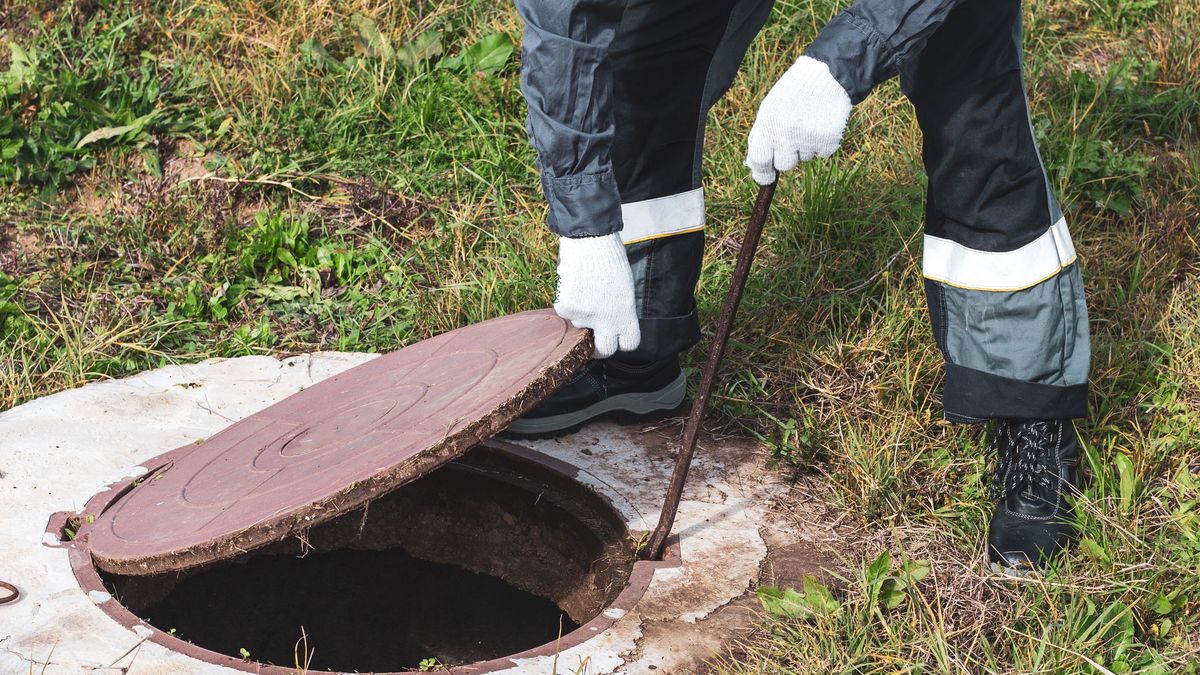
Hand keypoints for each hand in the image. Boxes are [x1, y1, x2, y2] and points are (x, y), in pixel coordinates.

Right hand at [554, 233, 640, 358]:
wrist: (590, 242)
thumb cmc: (610, 261)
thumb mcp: (625, 289)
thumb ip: (620, 310)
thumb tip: (610, 323)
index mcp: (626, 315)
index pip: (629, 344)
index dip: (622, 341)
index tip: (617, 339)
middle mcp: (606, 321)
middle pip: (604, 350)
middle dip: (599, 348)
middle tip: (594, 340)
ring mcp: (585, 317)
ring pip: (580, 324)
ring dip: (582, 313)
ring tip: (585, 289)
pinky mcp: (567, 309)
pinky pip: (566, 312)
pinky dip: (568, 301)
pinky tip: (573, 284)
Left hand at [746, 55, 851, 184]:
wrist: (828, 74)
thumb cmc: (793, 93)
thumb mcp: (769, 109)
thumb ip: (760, 136)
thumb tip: (753, 166)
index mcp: (768, 124)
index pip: (759, 160)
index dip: (762, 174)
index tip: (766, 178)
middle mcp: (787, 133)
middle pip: (784, 165)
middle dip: (787, 156)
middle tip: (793, 136)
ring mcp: (809, 138)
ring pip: (804, 158)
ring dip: (805, 146)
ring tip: (809, 122)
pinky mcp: (829, 140)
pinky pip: (822, 154)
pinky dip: (822, 143)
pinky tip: (822, 123)